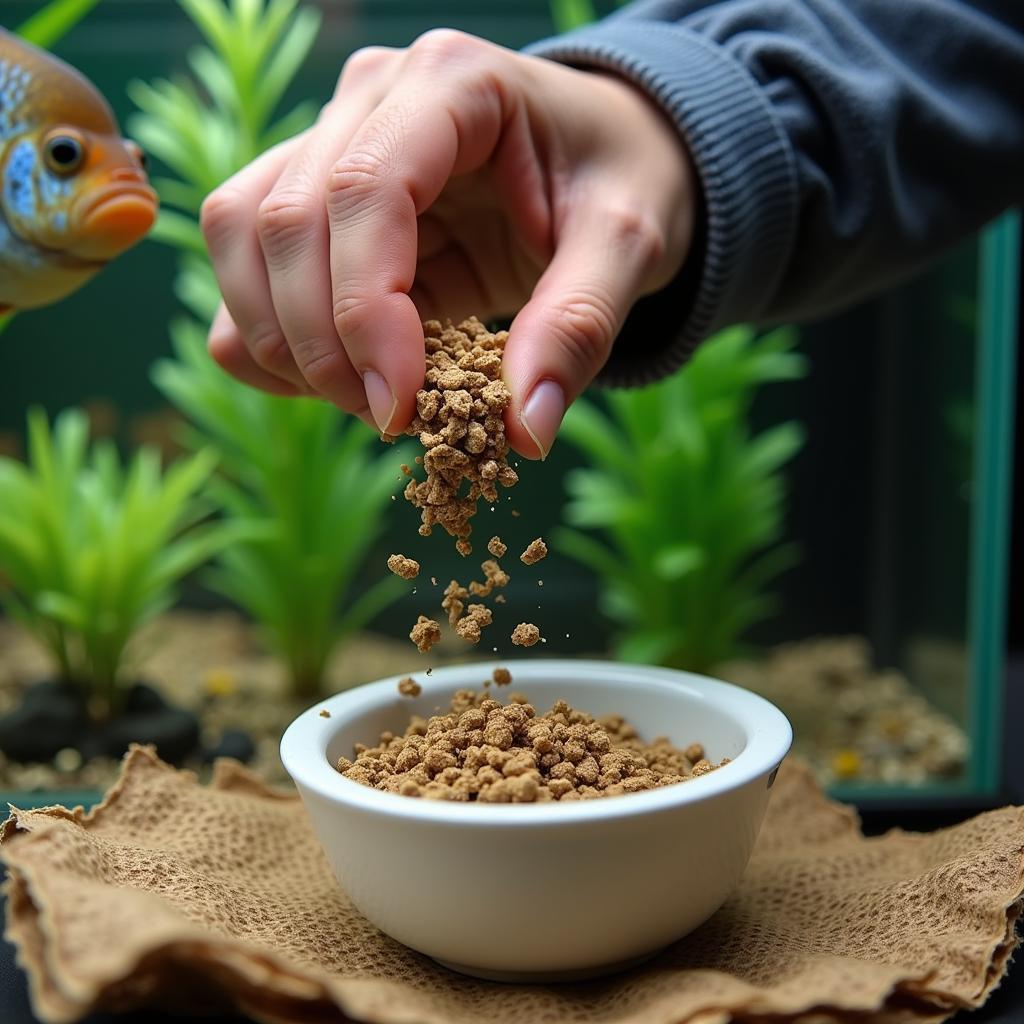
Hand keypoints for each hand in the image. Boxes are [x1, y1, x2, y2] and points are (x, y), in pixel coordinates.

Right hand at [201, 29, 695, 456]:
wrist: (603, 161)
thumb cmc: (618, 185)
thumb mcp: (628, 245)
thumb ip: (579, 327)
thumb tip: (525, 432)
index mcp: (454, 82)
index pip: (365, 190)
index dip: (364, 312)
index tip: (399, 408)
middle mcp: (371, 97)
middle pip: (284, 221)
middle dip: (324, 347)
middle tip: (393, 420)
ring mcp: (330, 139)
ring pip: (240, 236)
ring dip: (283, 343)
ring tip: (367, 401)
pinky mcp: (314, 195)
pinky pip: (244, 264)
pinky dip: (266, 336)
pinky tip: (334, 379)